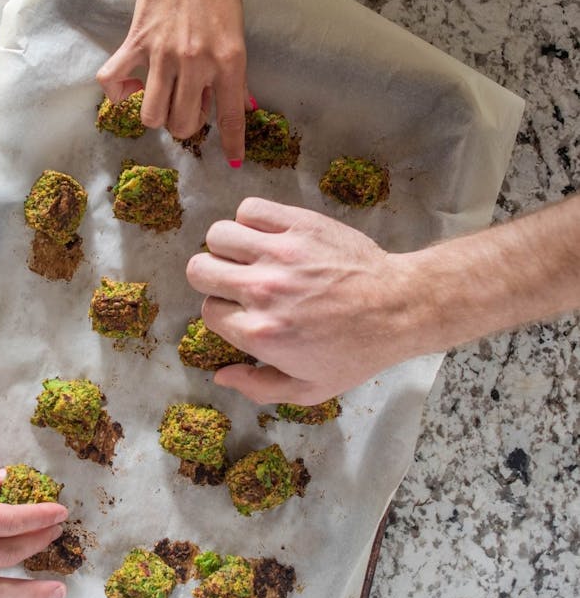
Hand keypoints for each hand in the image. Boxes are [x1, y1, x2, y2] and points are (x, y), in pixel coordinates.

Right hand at [97, 0, 248, 162]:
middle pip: (183, 125)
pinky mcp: (136, 41)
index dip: (232, 144)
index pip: (230, 116)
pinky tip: (128, 88)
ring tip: (162, 98)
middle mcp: (195, 62)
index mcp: (228, 60)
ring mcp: (162, 53)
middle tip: (189, 105)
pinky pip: (113, 81)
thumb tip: (240, 106)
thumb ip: (235, 74)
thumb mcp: (238, 32)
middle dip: (186, 126)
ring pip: (151, 115)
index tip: (233, 161)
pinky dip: (116, 93)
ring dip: (156, 115)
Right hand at [186, 197, 418, 405]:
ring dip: (227, 247)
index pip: (208, 311)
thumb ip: (259, 387)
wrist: (399, 307)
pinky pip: (249, 209)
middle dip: (212, 278)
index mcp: (260, 333)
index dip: (222, 311)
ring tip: (248, 255)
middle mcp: (262, 290)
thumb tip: (221, 376)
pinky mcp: (298, 225)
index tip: (241, 310)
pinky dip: (250, 220)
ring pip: (218, 235)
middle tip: (236, 281)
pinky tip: (267, 236)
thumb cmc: (356, 351)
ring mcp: (279, 253)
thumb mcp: (310, 388)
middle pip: (199, 269)